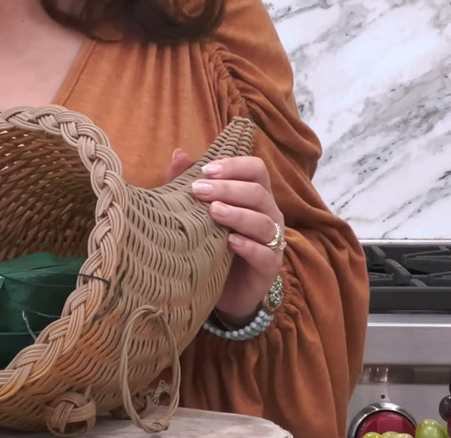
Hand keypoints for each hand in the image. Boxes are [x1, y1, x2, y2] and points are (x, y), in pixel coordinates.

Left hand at [169, 150, 283, 326]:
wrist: (225, 292)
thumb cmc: (213, 246)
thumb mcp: (198, 214)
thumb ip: (189, 184)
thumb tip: (178, 154)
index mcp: (255, 197)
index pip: (256, 170)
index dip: (234, 166)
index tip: (206, 170)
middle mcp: (269, 215)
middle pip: (258, 192)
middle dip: (228, 188)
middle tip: (198, 190)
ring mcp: (273, 242)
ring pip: (264, 221)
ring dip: (238, 214)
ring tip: (213, 212)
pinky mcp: (270, 267)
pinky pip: (265, 253)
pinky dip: (249, 246)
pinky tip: (231, 242)